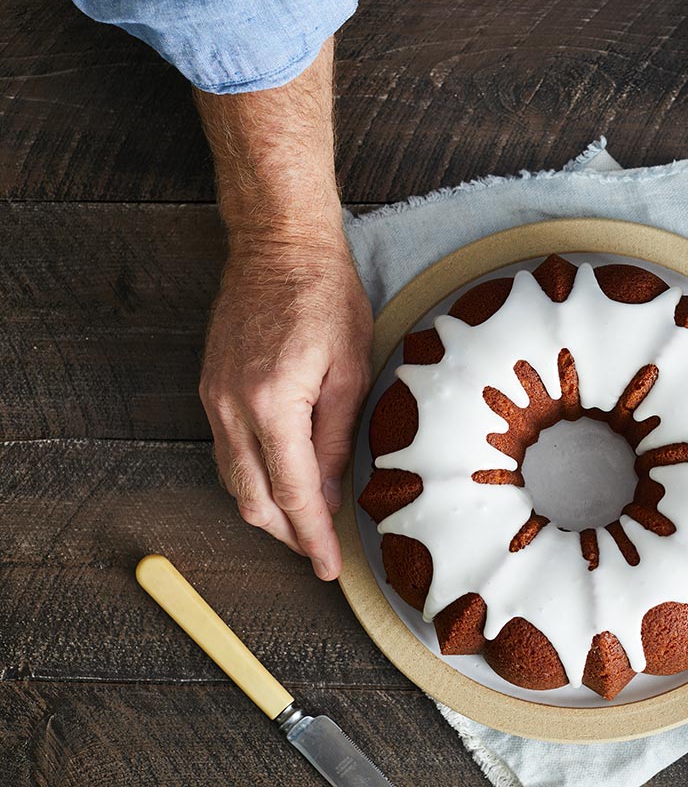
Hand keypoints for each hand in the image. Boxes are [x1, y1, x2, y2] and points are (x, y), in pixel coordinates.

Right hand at [200, 235, 371, 579]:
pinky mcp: (210, 389)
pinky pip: (226, 452)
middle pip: (252, 499)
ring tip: (306, 525)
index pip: (293, 494)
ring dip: (268, 510)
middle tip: (320, 551)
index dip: (312, 537)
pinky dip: (253, 478)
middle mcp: (231, 409)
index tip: (328, 567)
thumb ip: (335, 438)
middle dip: (287, 535)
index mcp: (271, 405)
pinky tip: (281, 482)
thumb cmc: (326, 298)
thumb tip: (328, 495)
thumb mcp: (350, 371)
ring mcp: (213, 399)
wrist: (278, 247)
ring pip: (233, 481)